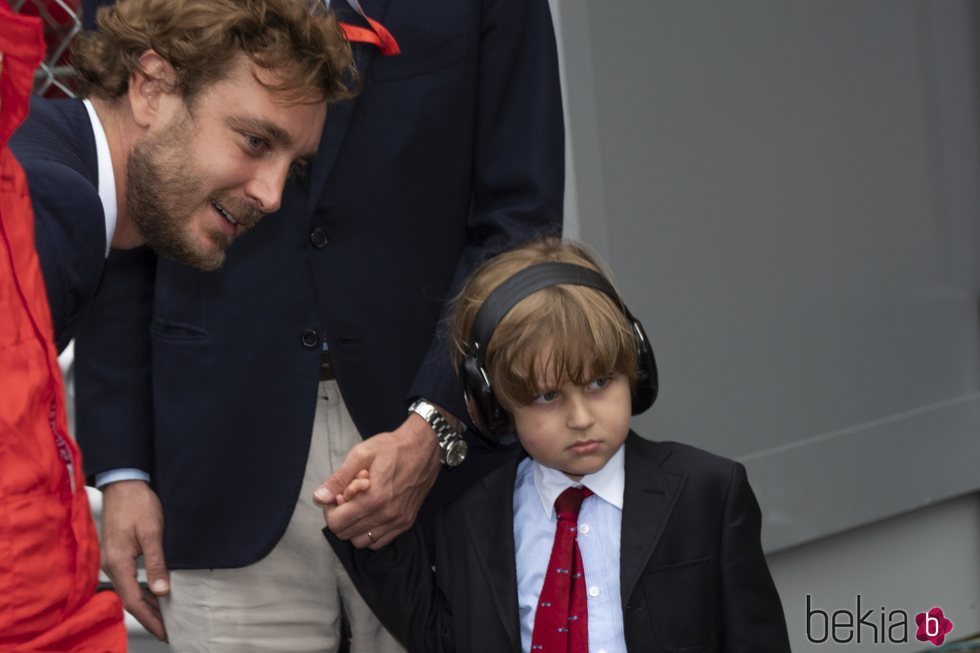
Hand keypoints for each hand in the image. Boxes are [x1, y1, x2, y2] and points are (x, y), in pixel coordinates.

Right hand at [100, 480, 168, 640]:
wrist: (124, 483)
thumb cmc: (137, 503)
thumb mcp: (152, 532)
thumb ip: (156, 562)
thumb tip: (163, 590)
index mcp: (118, 563)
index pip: (134, 601)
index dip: (150, 619)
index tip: (165, 632)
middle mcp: (111, 565)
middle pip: (130, 600)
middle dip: (149, 617)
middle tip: (169, 629)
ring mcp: (112, 560)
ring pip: (130, 591)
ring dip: (147, 604)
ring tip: (166, 616)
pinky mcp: (117, 554)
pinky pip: (129, 580)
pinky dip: (143, 591)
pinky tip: (156, 593)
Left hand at [314, 413, 439, 548]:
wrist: (423, 447)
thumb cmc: (392, 448)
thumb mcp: (361, 454)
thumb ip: (338, 479)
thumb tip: (319, 498)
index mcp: (373, 498)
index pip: (336, 523)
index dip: (331, 510)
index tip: (338, 495)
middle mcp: (386, 514)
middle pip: (345, 534)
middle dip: (341, 517)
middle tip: (348, 498)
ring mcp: (398, 521)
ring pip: (361, 542)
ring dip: (354, 527)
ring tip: (360, 506)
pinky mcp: (406, 523)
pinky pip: (379, 542)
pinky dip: (369, 533)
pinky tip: (371, 514)